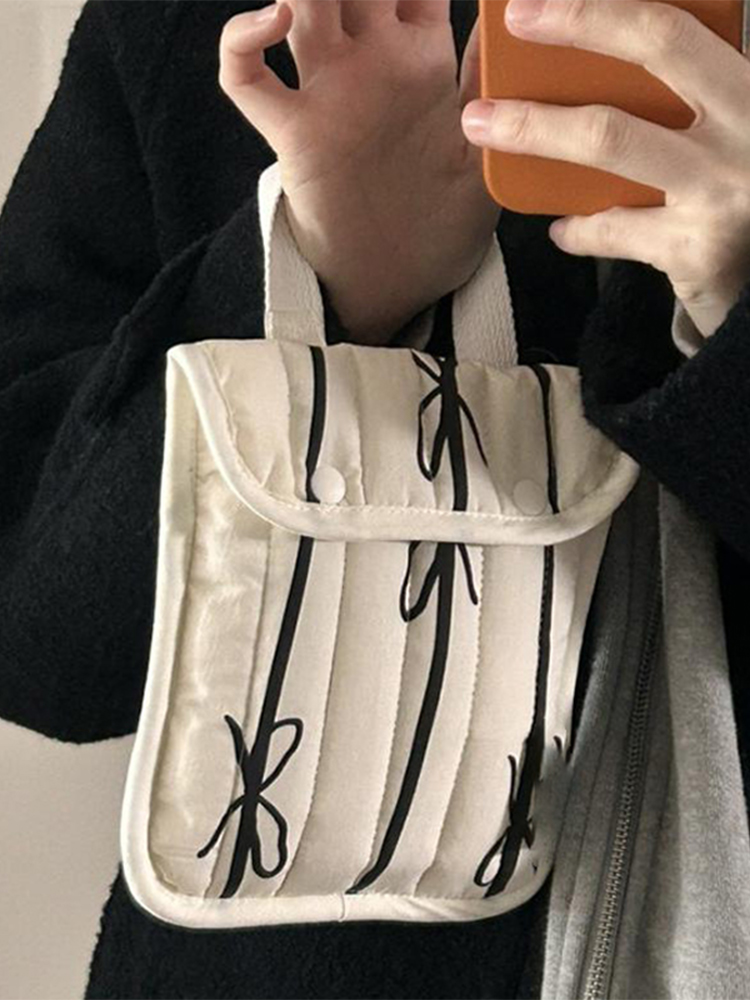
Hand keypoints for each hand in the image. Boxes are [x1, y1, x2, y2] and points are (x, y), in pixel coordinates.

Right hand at [219, 0, 499, 345]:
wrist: (399, 282)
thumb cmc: (445, 222)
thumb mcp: (486, 151)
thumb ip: (490, 84)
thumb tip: (517, 18)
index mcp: (421, 58)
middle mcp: (370, 63)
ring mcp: (327, 95)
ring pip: (302, 7)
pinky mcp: (294, 135)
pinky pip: (248, 80)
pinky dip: (243, 43)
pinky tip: (271, 20)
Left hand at [462, 0, 749, 338]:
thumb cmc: (744, 197)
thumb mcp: (734, 132)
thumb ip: (694, 99)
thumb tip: (602, 56)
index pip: (678, 25)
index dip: (606, 6)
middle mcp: (749, 125)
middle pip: (657, 48)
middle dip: (578, 23)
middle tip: (517, 20)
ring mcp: (724, 186)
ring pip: (612, 139)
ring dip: (535, 128)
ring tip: (484, 124)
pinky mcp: (698, 249)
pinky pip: (613, 230)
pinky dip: (578, 230)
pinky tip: (563, 229)